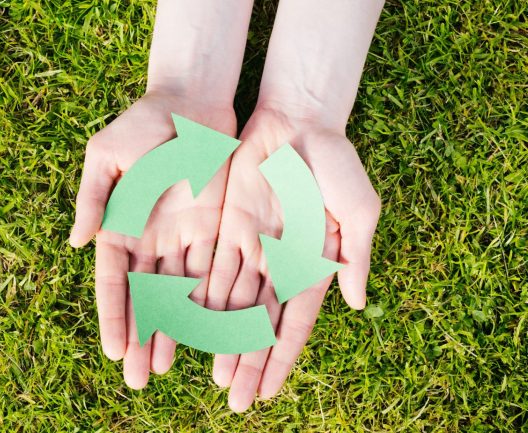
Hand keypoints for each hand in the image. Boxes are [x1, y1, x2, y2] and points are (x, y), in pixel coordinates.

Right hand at [70, 92, 235, 388]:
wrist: (192, 101)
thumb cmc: (143, 124)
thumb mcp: (107, 155)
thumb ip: (93, 198)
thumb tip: (77, 243)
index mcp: (120, 224)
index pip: (114, 281)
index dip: (113, 316)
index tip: (112, 351)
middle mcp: (150, 238)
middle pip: (144, 298)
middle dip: (140, 338)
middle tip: (137, 380)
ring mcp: (182, 236)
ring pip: (178, 294)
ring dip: (173, 331)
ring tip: (166, 367)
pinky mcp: (214, 228)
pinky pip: (212, 271)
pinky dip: (208, 303)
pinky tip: (207, 332)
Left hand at [205, 107, 379, 410]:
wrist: (299, 121)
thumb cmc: (337, 164)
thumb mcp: (359, 210)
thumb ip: (356, 256)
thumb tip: (358, 304)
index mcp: (313, 265)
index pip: (293, 324)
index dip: (280, 359)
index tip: (268, 393)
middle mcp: (279, 263)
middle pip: (259, 323)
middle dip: (247, 361)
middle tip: (234, 400)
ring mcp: (252, 247)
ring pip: (231, 303)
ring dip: (220, 339)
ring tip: (212, 375)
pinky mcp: (226, 226)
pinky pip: (211, 268)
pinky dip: (200, 298)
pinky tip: (190, 328)